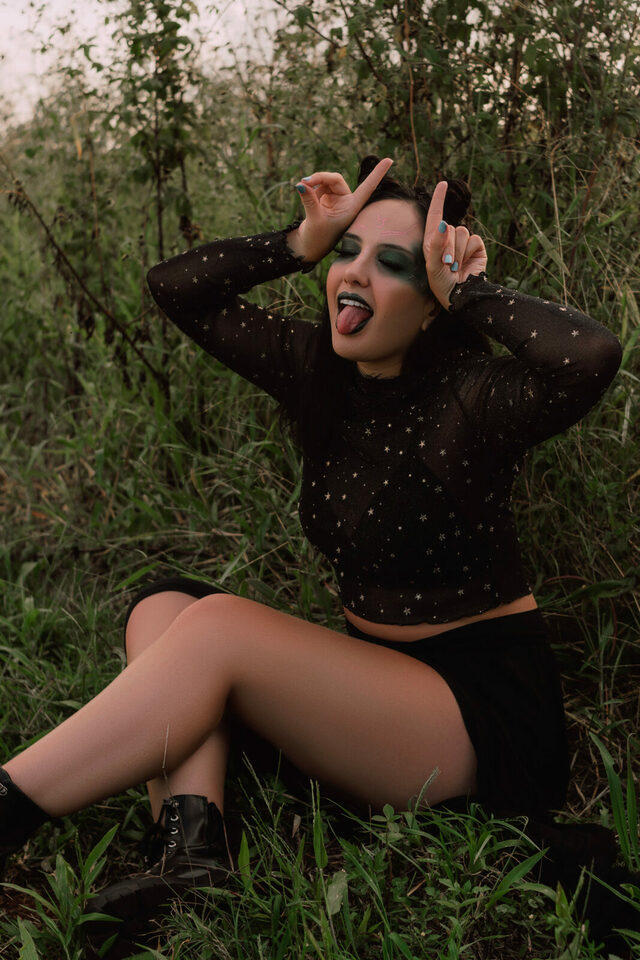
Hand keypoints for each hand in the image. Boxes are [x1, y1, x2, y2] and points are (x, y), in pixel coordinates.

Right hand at [290, 158, 393, 262]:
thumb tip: (301, 183)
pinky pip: (318, 185)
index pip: (368, 187)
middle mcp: (347, 201)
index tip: (389, 160)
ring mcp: (336, 199)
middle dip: (320, 177)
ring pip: (326, 180)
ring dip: (314, 181)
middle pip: (336, 179)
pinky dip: (311, 187)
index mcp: (352, 207)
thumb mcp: (314, 219)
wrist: (309, 246)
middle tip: (305, 181)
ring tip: (303, 187)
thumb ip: (309, 200)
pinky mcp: (326, 198)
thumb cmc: (317, 238)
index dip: (378, 173)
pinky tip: (305, 192)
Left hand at [423, 181, 486, 308]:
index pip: (435, 216)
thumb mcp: (433, 265)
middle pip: (450, 227)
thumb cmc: (440, 284)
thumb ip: (437, 244)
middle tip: (447, 264)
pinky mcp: (476, 247)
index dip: (439, 200)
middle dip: (448, 246)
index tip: (443, 184)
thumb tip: (443, 223)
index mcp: (434, 241)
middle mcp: (448, 239)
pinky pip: (473, 239)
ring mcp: (463, 243)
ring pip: (462, 232)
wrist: (459, 296)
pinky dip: (468, 252)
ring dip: (458, 251)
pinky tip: (466, 264)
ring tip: (455, 267)